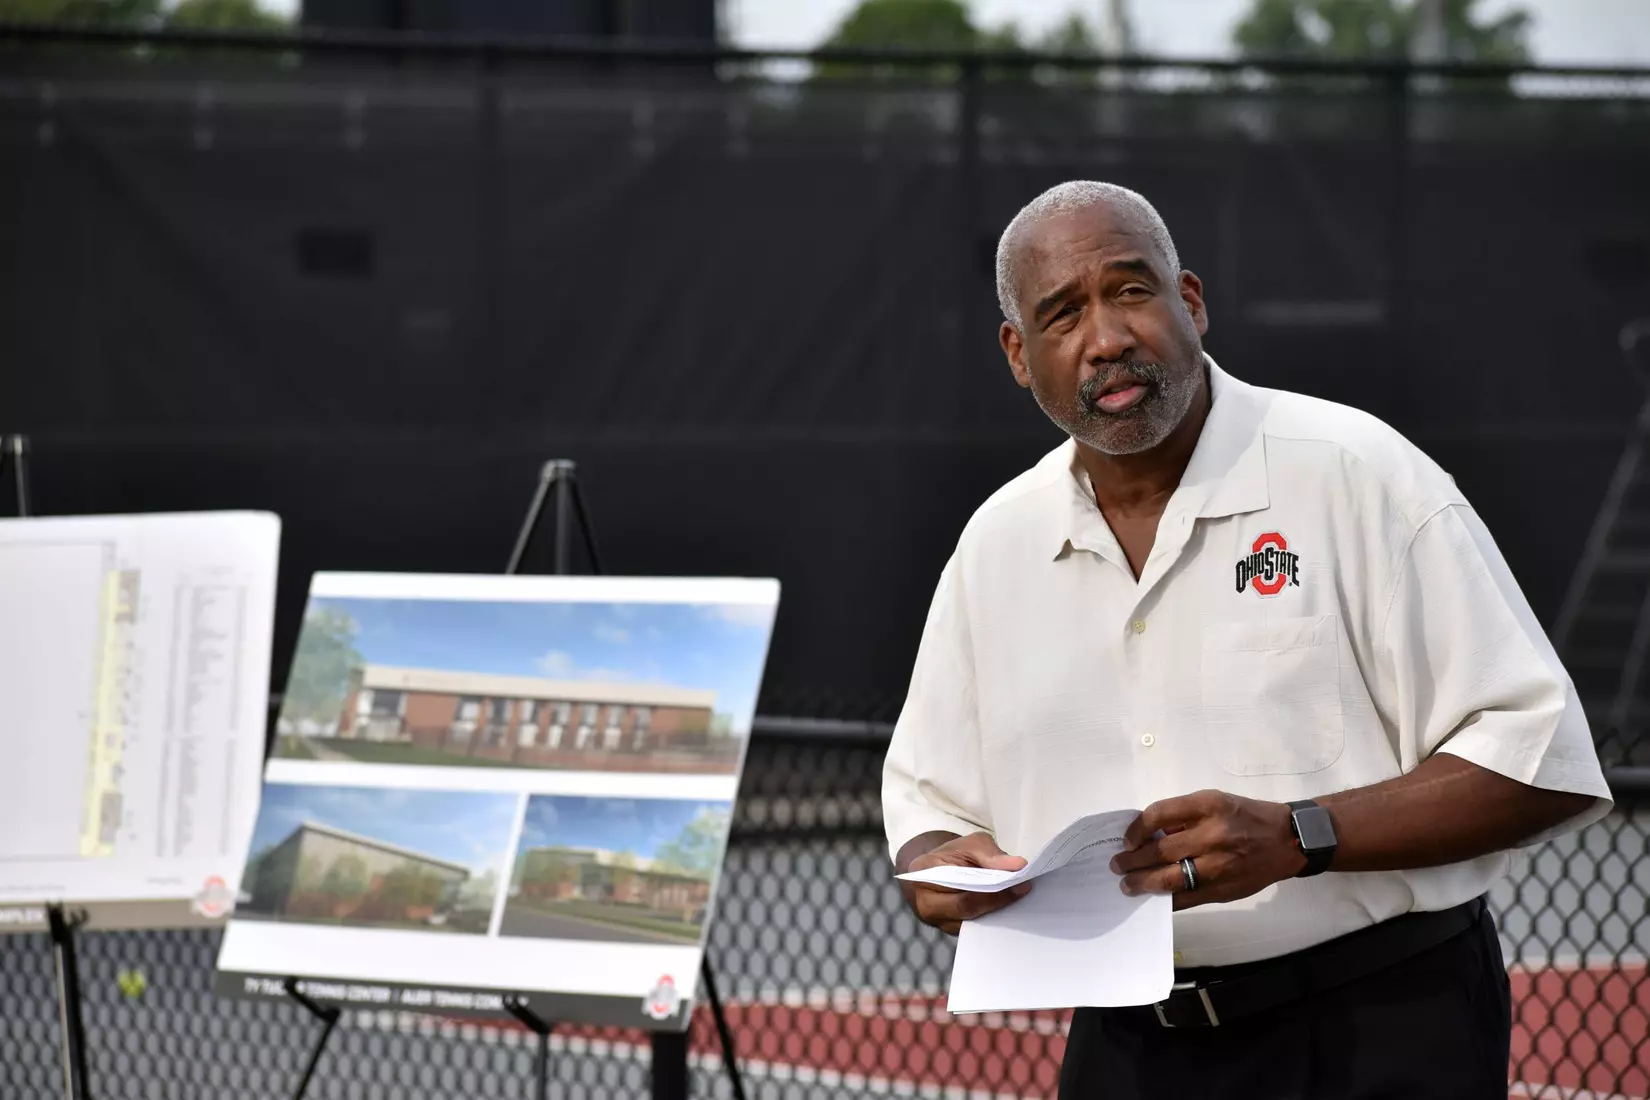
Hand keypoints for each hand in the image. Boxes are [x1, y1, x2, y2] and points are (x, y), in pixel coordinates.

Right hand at [902, 832, 1032, 934]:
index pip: (958, 891)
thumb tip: (1018, 866)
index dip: (990, 892)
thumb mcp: (969, 844)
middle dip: (998, 902)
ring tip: (1020, 899)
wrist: (940, 869)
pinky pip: (977, 929)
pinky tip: (1011, 908)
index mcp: (923, 877)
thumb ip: (990, 854)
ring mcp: (940, 922)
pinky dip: (995, 919)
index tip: (1018, 884)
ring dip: (999, 913)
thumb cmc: (953, 855)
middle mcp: (926, 906)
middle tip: (1023, 890)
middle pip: (966, 911)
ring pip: (974, 924)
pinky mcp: (954, 930)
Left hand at [1109, 790, 1306, 910]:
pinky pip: (1187, 899)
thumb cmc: (1246, 816)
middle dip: (1132, 860)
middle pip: (1160, 850)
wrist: (1287, 841)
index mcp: (1207, 806)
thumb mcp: (1214, 801)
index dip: (1136, 829)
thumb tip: (1150, 834)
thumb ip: (1183, 816)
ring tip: (1128, 885)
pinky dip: (1167, 900)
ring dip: (1143, 883)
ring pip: (1170, 879)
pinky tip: (1154, 899)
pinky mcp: (1223, 890)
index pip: (1159, 815)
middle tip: (1117, 865)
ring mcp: (1218, 866)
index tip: (1127, 840)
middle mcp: (1212, 835)